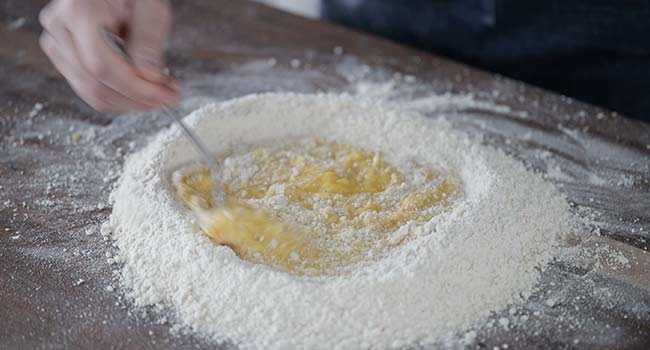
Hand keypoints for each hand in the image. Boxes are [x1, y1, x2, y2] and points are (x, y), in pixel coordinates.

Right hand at [39, 0, 178, 111]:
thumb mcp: (150, 8)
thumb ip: (149, 42)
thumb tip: (149, 78)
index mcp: (79, 11)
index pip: (103, 67)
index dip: (136, 89)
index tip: (164, 95)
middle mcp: (60, 28)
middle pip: (95, 85)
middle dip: (137, 99)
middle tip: (168, 96)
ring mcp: (57, 43)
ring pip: (91, 93)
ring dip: (129, 100)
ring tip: (157, 90)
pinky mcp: (64, 56)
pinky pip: (89, 88)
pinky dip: (118, 94)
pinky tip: (140, 87)